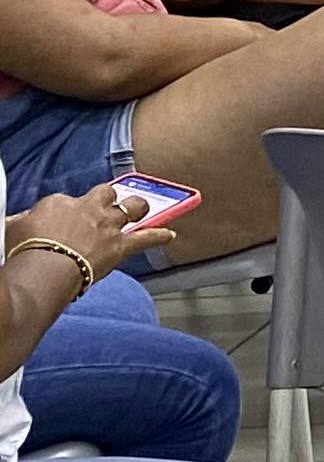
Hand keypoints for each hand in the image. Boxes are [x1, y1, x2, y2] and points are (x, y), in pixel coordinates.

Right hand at [11, 186, 179, 281]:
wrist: (44, 267)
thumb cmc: (24, 250)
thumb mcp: (13, 228)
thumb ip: (22, 222)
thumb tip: (21, 221)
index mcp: (58, 202)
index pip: (66, 202)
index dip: (67, 213)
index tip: (61, 224)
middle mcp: (87, 208)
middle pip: (104, 194)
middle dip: (107, 198)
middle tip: (107, 205)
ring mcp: (107, 225)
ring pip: (131, 207)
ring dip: (137, 208)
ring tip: (142, 207)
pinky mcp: (119, 245)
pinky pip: (145, 238)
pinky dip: (159, 236)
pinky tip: (171, 235)